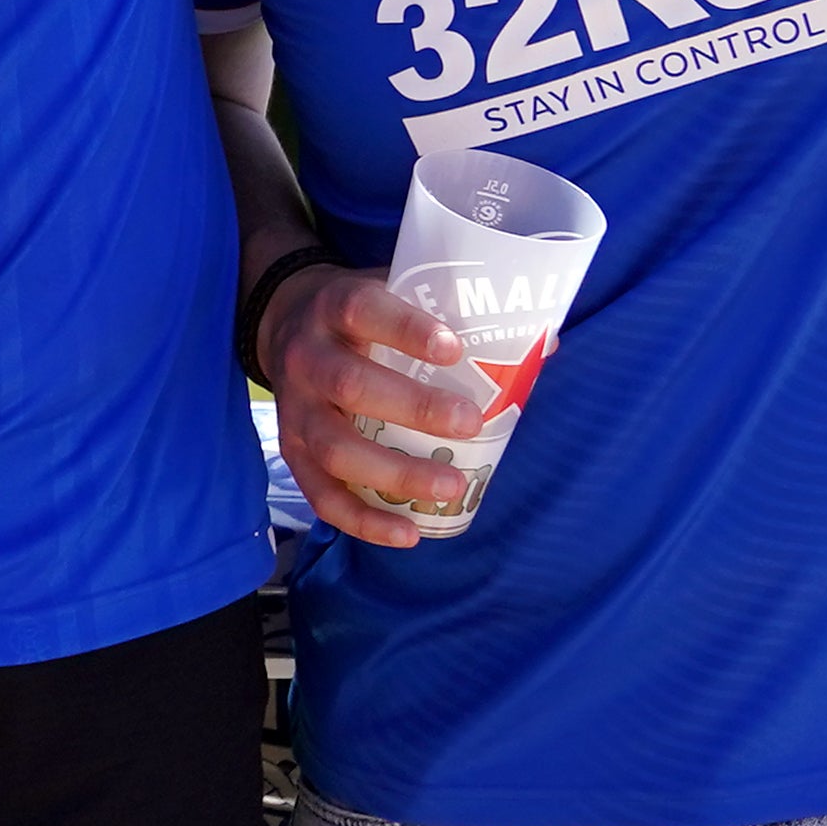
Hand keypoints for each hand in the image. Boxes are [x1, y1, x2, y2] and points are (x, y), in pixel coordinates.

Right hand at [257, 265, 495, 550]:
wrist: (283, 325)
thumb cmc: (359, 316)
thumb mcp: (389, 291)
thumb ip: (450, 312)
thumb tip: (543, 346)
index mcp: (334, 307)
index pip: (364, 310)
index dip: (406, 329)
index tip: (454, 349)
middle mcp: (307, 358)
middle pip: (350, 384)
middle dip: (413, 408)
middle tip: (469, 423)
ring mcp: (294, 410)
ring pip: (334, 448)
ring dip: (394, 473)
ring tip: (451, 485)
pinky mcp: (291, 452)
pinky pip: (321, 494)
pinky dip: (363, 520)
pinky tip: (408, 533)